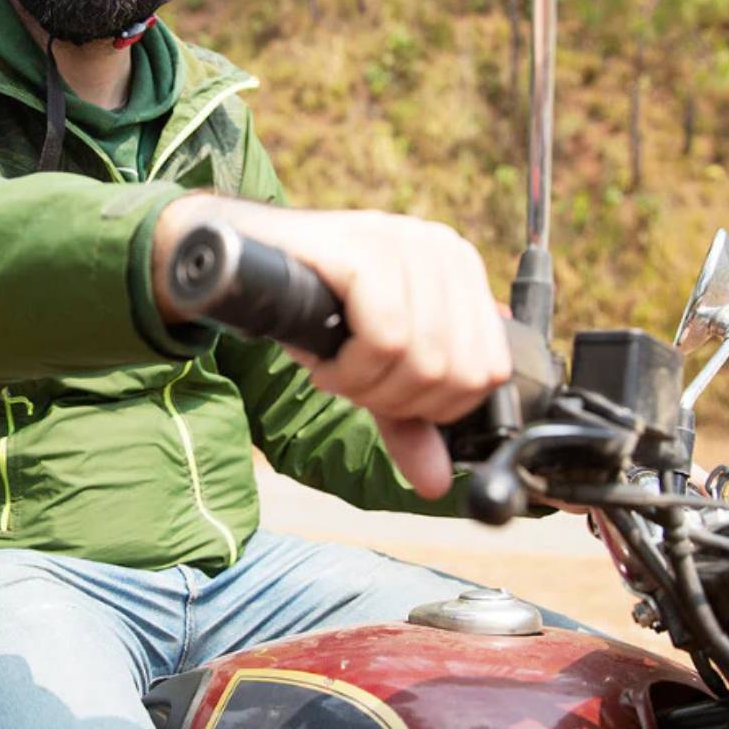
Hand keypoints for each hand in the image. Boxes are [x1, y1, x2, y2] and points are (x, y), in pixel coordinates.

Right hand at [153, 195, 510, 499]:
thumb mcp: (371, 370)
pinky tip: (323, 360)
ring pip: (422, 360)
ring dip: (365, 387)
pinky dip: (349, 369)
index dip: (434, 408)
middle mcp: (445, 252)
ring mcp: (409, 245)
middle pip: (456, 372)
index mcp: (461, 273)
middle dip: (395, 401)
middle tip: (350, 384)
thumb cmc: (309, 307)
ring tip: (333, 369)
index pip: (489, 372)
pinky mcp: (370, 250)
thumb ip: (409, 421)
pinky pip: (386, 339)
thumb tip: (435, 483)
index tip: (383, 397)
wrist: (239, 257)